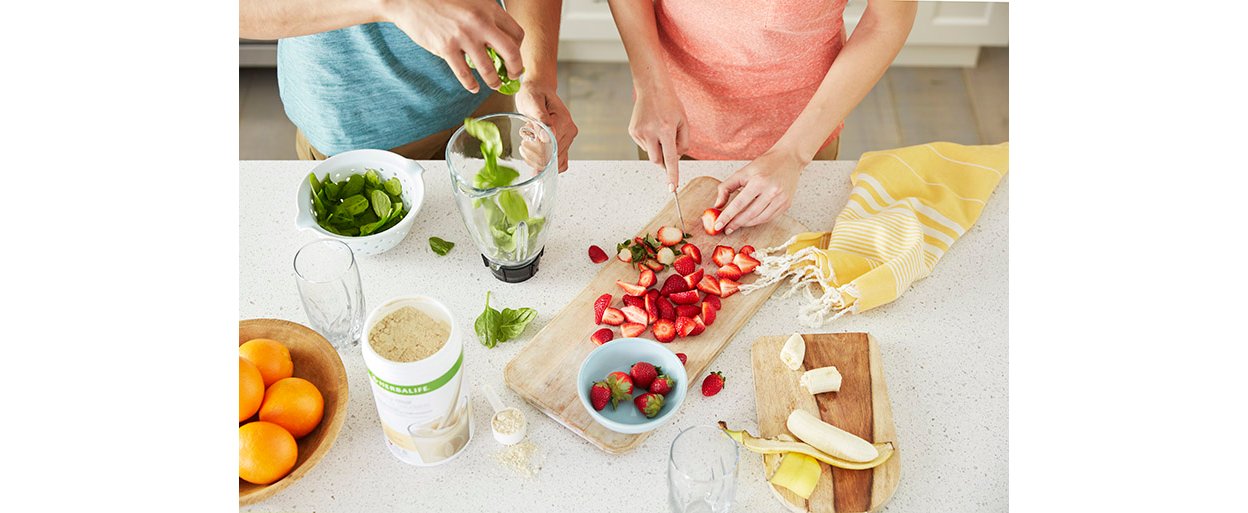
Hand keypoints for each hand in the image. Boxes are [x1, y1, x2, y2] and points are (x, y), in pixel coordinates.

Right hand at [384, 0, 524, 92]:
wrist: (410, 0)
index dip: (519, 48)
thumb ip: (487, 16)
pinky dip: (471, 84)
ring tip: (495, 84)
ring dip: (494, 81)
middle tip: (513, 75)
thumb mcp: (471, 0)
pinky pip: (464, 74)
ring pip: (489, 68)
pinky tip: (473, 88)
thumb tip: (500, 37)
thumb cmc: (442, 0)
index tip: (515, 55)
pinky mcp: (446, 48)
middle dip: (515, 69)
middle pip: (511, 53)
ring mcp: (463, 36)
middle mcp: (480, 23)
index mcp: (489, 9)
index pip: (516, 33)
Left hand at [515, 82, 577, 171]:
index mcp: (564, 121)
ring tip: (527, 145)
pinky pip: (558, 160)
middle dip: (535, 156)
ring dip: (538, 160)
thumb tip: (546, 137)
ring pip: (556, 162)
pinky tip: (533, 153)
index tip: (525, 145)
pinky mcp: (564, 142)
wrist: (539, 89)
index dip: (537, 153)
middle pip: (554, 157)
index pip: (552, 147)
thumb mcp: (533, 102)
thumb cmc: (534, 93)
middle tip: (524, 143)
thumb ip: (540, 119)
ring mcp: (568, 138)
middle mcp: (569, 131)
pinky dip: (545, 162)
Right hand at [629, 86, 688, 189]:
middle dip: (663, 159)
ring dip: (657, 147)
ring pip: (650, 153)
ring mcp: (639, 132)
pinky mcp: (632, 131)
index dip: (672, 175)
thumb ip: (683, 142)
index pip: (670, 158)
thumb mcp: (684, 121)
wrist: (652, 88)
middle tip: (668, 145)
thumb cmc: (670, 104)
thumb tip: (675, 158)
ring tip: (659, 129)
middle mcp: (650, 132)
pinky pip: (644, 145)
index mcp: (665, 129)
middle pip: (657, 160)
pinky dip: (650, 141)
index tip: (672, 188)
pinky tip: (652, 127)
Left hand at [713, 149, 806, 232]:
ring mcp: (781, 199)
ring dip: (746, 224)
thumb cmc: (764, 165)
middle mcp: (771, 191)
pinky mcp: (786, 204)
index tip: (718, 225)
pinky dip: (757, 221)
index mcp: (758, 181)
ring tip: (736, 225)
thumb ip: (726, 188)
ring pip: (760, 218)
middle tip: (726, 229)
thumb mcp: (742, 172)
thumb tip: (717, 205)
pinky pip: (769, 217)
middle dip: (736, 223)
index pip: (739, 204)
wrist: (788, 159)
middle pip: (750, 214)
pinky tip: (749, 220)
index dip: (727, 216)